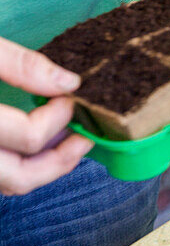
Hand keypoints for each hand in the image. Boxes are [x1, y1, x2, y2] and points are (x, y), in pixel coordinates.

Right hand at [0, 37, 92, 195]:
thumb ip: (19, 64)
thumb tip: (68, 82)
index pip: (28, 136)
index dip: (57, 118)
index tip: (69, 97)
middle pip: (20, 178)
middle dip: (60, 160)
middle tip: (86, 137)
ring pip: (9, 182)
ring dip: (43, 166)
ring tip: (68, 140)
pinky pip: (0, 174)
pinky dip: (23, 163)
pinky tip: (39, 143)